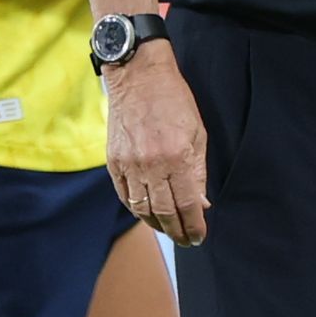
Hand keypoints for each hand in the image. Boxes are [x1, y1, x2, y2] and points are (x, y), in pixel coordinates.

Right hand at [107, 42, 212, 245]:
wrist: (138, 76)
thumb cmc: (173, 100)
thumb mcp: (197, 133)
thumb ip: (198, 172)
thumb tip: (201, 204)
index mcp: (177, 157)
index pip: (187, 204)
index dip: (194, 225)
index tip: (198, 235)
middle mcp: (151, 164)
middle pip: (164, 212)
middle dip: (177, 231)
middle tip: (185, 240)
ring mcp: (129, 164)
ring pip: (142, 208)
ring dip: (156, 224)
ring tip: (168, 230)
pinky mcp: (113, 161)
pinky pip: (124, 194)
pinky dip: (136, 208)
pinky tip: (147, 213)